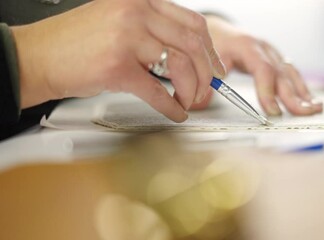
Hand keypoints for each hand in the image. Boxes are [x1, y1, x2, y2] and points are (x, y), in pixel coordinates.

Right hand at [11, 0, 225, 121]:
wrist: (39, 56)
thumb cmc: (77, 43)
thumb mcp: (120, 22)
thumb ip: (153, 31)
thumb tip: (187, 57)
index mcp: (141, 0)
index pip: (192, 22)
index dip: (211, 50)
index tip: (217, 68)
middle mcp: (136, 12)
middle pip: (192, 42)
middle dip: (207, 72)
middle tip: (208, 90)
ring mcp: (126, 37)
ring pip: (179, 65)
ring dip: (191, 89)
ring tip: (188, 102)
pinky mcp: (116, 66)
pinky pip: (157, 90)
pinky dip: (171, 106)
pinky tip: (175, 113)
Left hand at [199, 15, 322, 115]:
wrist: (221, 31)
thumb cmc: (214, 44)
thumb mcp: (207, 57)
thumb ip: (207, 77)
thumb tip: (204, 98)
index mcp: (246, 45)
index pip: (262, 68)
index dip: (268, 90)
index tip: (273, 111)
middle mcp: (264, 48)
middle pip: (281, 73)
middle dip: (293, 95)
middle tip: (303, 113)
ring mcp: (273, 53)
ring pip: (291, 73)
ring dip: (304, 92)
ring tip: (315, 109)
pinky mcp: (277, 60)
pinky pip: (291, 74)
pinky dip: (302, 89)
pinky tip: (311, 101)